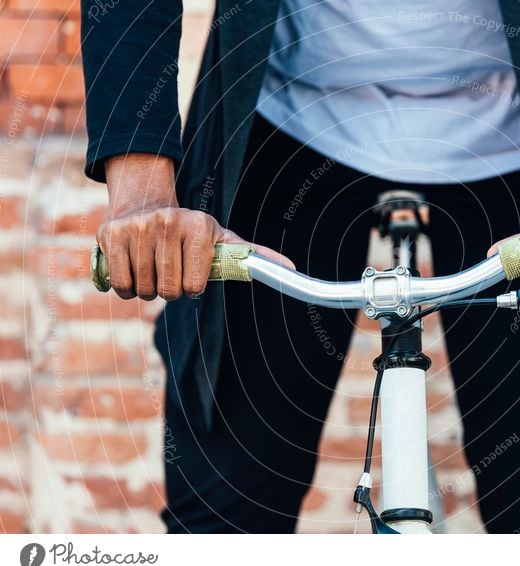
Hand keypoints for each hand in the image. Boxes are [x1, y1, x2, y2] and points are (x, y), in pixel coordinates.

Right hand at [97, 153, 293, 300]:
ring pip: (143, 290)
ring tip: (153, 268)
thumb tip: (292, 268)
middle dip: (170, 290)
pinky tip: (134, 270)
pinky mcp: (110, 235)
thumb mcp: (222, 239)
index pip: (195, 288)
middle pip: (169, 291)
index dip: (192, 288)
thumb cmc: (190, 232)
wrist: (145, 203)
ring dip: (148, 289)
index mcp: (199, 226)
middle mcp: (168, 222)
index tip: (191, 275)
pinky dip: (126, 287)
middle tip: (170, 272)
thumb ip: (252, 254)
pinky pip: (119, 284)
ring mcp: (137, 228)